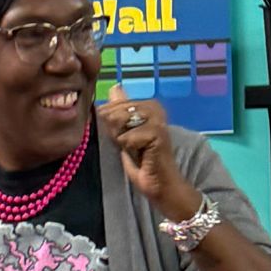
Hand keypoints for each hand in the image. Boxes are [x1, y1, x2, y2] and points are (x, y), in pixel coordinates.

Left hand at [97, 89, 198, 219]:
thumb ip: (119, 111)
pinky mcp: (158, 132)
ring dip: (122, 140)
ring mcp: (157, 118)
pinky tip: (142, 154)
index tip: (126, 139)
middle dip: (116, 133)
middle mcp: (153, 106)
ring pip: (119, 122)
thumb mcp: (124, 134)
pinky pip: (127, 137)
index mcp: (146, 104)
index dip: (111, 125)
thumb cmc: (142, 161)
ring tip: (136, 149)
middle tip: (132, 146)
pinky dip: (129, 149)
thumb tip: (114, 87)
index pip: (112, 105)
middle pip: (113, 112)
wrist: (159, 183)